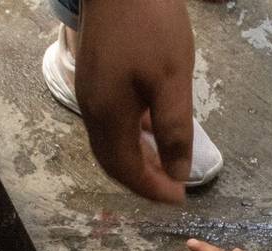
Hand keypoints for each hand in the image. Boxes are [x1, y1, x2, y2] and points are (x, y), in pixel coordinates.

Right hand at [76, 0, 194, 202]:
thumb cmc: (151, 29)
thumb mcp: (173, 83)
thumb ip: (174, 131)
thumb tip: (176, 174)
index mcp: (109, 116)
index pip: (126, 169)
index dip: (152, 189)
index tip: (179, 200)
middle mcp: (93, 109)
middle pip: (113, 160)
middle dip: (143, 180)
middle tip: (173, 190)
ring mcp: (91, 92)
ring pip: (112, 141)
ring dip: (138, 159)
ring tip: (167, 167)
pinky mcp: (97, 77)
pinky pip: (112, 121)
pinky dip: (133, 136)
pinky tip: (153, 131)